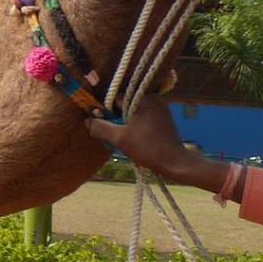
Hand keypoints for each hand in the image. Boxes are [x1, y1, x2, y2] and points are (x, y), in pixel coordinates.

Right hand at [85, 100, 224, 190]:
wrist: (175, 162)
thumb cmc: (148, 148)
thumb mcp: (119, 138)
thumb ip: (100, 127)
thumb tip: (87, 120)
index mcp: (144, 98)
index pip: (115, 98)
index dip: (105, 110)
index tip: (100, 122)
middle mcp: (153, 98)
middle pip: (124, 104)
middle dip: (115, 116)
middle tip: (111, 132)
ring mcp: (160, 107)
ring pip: (133, 110)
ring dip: (125, 121)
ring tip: (123, 137)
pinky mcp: (163, 117)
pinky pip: (142, 115)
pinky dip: (134, 124)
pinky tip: (133, 137)